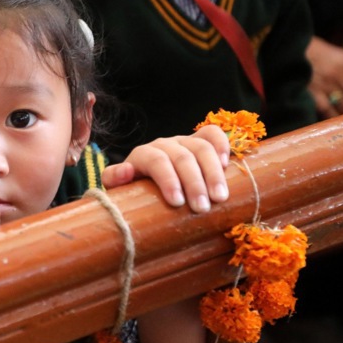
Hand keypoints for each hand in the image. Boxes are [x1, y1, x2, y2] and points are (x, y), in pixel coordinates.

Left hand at [101, 125, 230, 212]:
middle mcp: (164, 145)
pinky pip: (213, 134)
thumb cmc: (136, 193)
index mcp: (143, 155)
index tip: (177, 203)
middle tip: (202, 208)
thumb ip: (114, 179)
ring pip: (201, 148)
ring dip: (213, 173)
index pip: (156, 160)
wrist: (148, 186)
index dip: (167, 179)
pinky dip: (222, 146)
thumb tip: (126, 170)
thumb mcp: (120, 189)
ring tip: (220, 198)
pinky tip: (227, 165)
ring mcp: (184, 141)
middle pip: (182, 157)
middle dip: (193, 182)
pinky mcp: (201, 142)